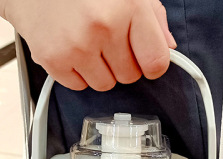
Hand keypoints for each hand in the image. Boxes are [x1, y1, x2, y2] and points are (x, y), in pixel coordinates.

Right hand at [0, 0, 176, 90]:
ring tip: (86, 43)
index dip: (151, 64)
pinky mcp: (54, 60)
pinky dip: (76, 73)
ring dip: (99, 70)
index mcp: (129, 6)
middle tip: (106, 42)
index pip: (156, 62)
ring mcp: (77, 45)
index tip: (143, 59)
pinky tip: (70, 48)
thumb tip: (168, 47)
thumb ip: (153, 17)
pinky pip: (79, 86)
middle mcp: (104, 26)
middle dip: (122, 63)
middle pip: (130, 76)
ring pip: (105, 85)